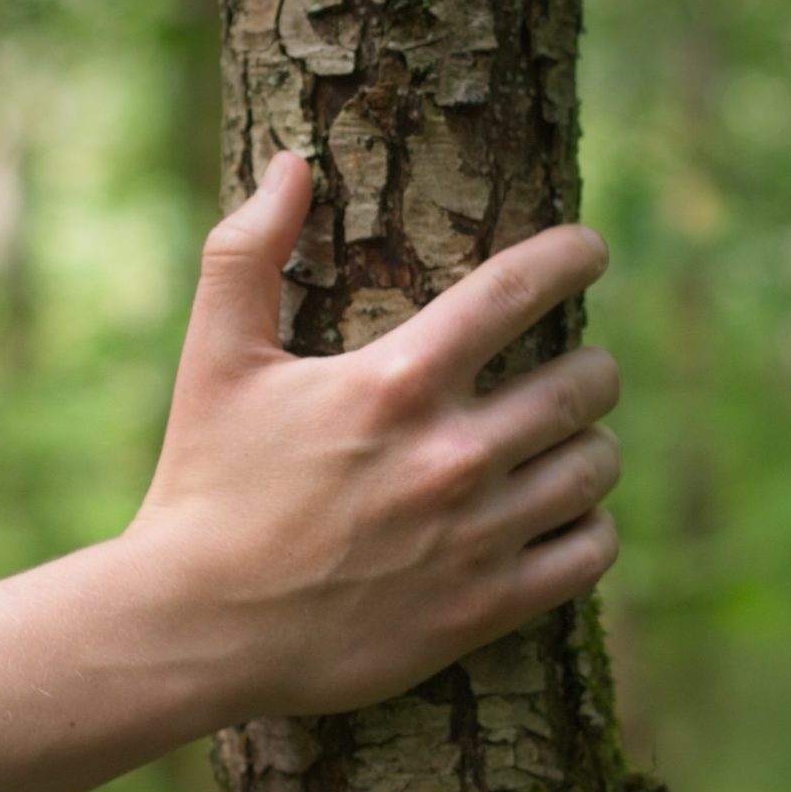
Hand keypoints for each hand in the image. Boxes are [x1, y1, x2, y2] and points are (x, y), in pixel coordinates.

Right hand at [122, 152, 621, 719]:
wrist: (194, 627)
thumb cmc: (204, 484)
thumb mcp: (214, 358)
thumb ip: (248, 251)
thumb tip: (292, 164)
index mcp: (396, 380)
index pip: (519, 289)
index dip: (572, 256)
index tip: (591, 251)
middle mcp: (450, 454)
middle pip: (585, 382)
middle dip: (590, 368)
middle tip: (574, 372)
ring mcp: (474, 536)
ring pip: (596, 467)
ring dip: (591, 446)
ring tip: (565, 446)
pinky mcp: (483, 609)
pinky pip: (590, 554)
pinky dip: (589, 528)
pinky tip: (561, 518)